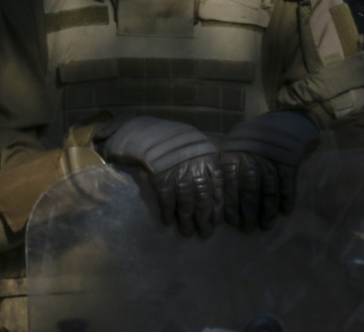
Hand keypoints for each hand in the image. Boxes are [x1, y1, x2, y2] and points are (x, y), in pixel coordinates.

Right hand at [95, 116, 221, 236]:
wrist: (145, 130)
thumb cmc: (172, 141)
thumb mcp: (194, 148)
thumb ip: (205, 167)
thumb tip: (216, 194)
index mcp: (207, 156)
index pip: (217, 187)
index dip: (217, 207)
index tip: (217, 222)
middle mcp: (195, 164)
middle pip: (203, 197)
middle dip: (204, 218)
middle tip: (205, 233)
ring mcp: (177, 169)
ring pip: (186, 201)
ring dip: (186, 219)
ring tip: (187, 232)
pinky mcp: (160, 174)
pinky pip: (166, 199)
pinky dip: (167, 211)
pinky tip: (168, 221)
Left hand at [220, 111, 319, 231]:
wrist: (283, 122)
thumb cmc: (252, 140)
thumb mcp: (234, 148)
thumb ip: (227, 170)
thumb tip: (218, 201)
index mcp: (233, 153)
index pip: (230, 183)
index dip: (231, 204)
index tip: (231, 222)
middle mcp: (252, 156)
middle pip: (249, 189)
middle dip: (248, 212)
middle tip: (247, 229)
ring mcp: (272, 158)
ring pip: (268, 189)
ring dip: (267, 209)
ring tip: (265, 225)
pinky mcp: (290, 160)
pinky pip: (288, 183)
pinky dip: (287, 198)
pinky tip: (285, 212)